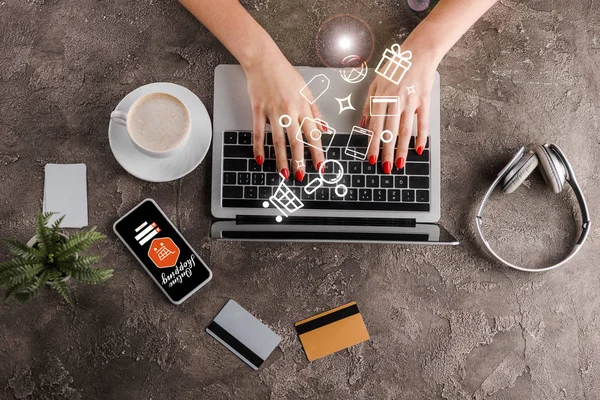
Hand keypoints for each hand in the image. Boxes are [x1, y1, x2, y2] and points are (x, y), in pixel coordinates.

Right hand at [243, 49, 324, 181]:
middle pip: (296, 141)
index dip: (317, 151)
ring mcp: (272, 111)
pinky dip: (259, 147)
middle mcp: (289, 111)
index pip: (313, 134)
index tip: (320, 165)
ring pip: (278, 140)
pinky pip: (258, 133)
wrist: (264, 60)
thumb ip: (315, 112)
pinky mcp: (258, 110)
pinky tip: (261, 160)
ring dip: (282, 159)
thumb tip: (325, 130)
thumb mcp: (306, 91)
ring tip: (284, 173)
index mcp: (303, 107)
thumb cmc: (285, 74)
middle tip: (301, 176)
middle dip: (300, 161)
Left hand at [361, 38, 439, 172]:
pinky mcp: (424, 100)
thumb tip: (363, 125)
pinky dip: (421, 137)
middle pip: (389, 132)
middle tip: (385, 167)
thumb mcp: (375, 83)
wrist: (418, 53)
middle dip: (386, 152)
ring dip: (402, 149)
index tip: (371, 158)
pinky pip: (423, 122)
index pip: (375, 126)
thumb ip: (369, 105)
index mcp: (381, 97)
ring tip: (399, 164)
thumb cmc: (395, 68)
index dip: (373, 144)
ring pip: (405, 130)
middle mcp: (395, 100)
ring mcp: (411, 101)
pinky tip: (419, 149)